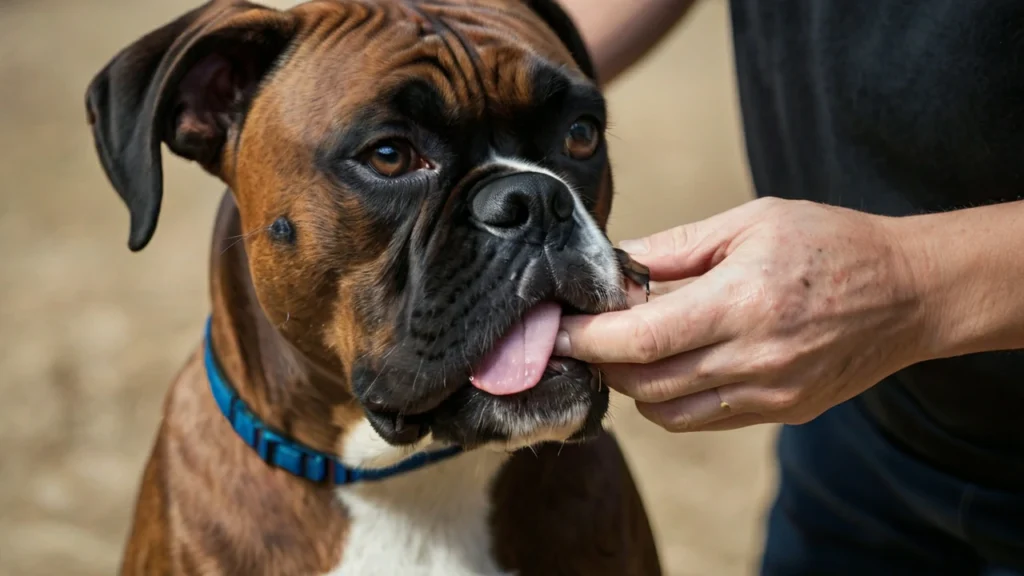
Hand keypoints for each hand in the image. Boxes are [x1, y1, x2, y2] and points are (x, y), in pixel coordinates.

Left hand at [556, 197, 927, 431]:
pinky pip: (701, 418)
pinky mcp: (779, 412)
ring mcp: (768, 394)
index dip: (588, 340)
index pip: (640, 340)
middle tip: (587, 333)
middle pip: (643, 383)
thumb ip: (675, 248)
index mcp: (742, 303)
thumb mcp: (750, 222)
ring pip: (666, 410)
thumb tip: (615, 265)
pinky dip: (670, 398)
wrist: (909, 292)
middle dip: (601, 362)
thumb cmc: (830, 243)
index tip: (557, 330)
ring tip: (633, 346)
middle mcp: (754, 359)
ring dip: (633, 383)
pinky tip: (673, 363)